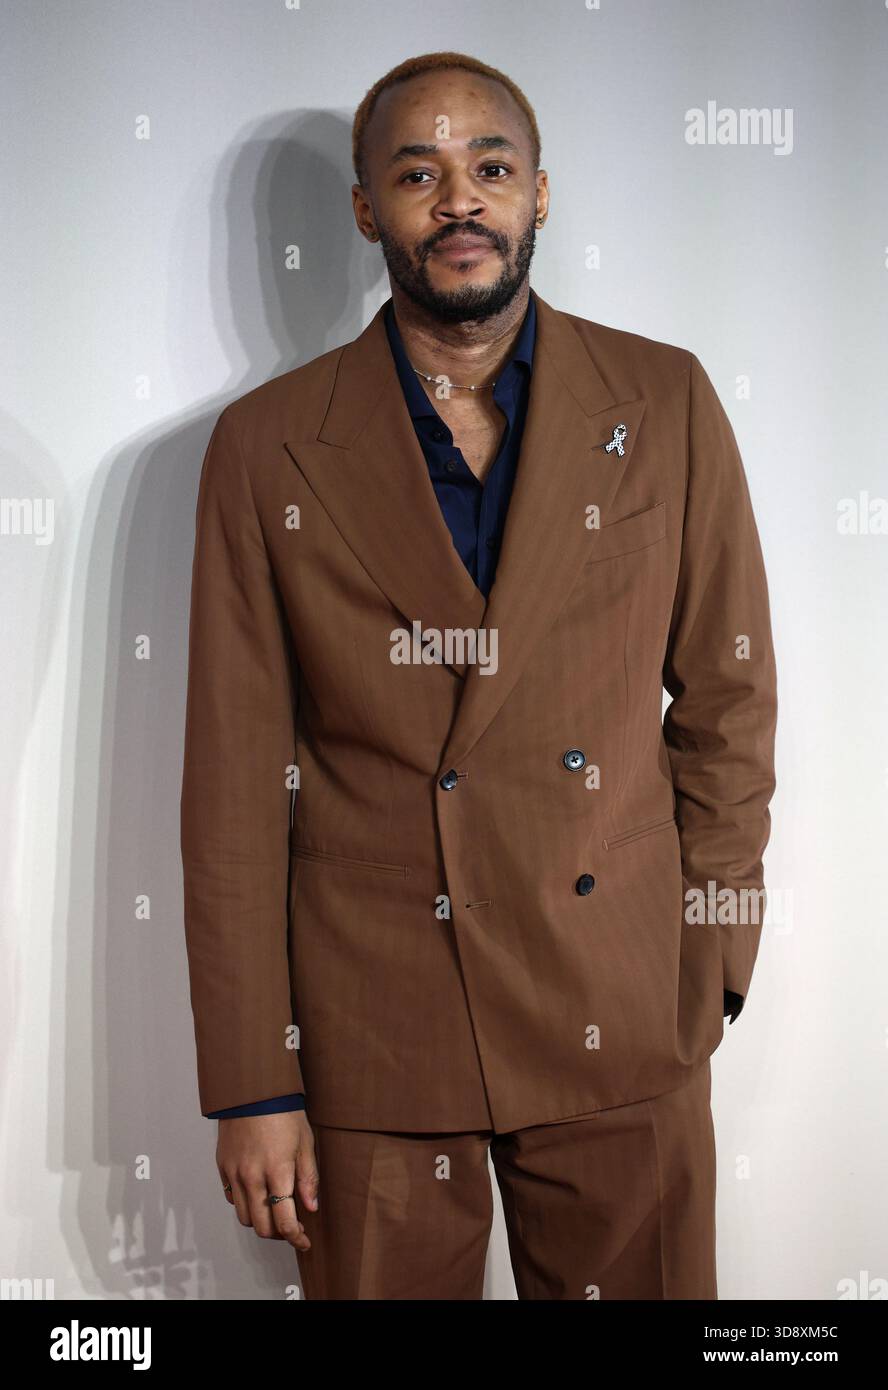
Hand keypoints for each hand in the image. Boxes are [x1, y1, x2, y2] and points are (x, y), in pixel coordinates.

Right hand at [216, 1109, 317, 1250]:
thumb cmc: (283, 1112)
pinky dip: (245, 1204)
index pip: (284, 1222)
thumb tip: (311, 1207)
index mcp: (277, 1172)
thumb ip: (308, 1178)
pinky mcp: (222, 1167)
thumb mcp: (305, 1142)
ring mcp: (234, 1173)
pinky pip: (231, 1199)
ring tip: (274, 1211)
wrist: (252, 1090)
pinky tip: (258, 1194)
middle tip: (291, 1226)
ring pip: (244, 1217)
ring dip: (260, 1221)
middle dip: (278, 1234)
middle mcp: (252, 1178)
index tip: (304, 1242)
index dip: (296, 1238)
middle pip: (261, 1227)